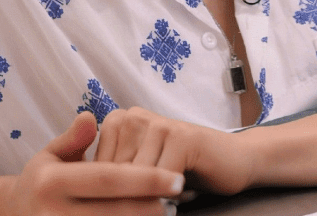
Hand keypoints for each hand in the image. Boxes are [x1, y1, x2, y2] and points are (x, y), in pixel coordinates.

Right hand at [4, 111, 184, 215]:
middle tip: (181, 195)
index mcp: (52, 183)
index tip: (176, 176)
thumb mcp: (51, 154)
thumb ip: (73, 138)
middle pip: (116, 211)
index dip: (145, 179)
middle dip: (152, 205)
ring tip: (170, 210)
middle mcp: (54, 215)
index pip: (108, 179)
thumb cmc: (40, 181)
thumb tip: (90, 117)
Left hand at [95, 107, 253, 195]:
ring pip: (135, 179)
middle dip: (128, 198)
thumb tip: (87, 197)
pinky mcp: (180, 136)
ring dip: (149, 198)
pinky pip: (160, 178)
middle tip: (149, 199)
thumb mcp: (140, 171)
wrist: (230, 160)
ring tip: (164, 196)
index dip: (108, 195)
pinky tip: (178, 193)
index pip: (95, 170)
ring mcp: (157, 123)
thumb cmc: (181, 170)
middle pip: (114, 175)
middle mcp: (133, 117)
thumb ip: (114, 176)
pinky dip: (166, 196)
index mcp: (118, 122)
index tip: (121, 200)